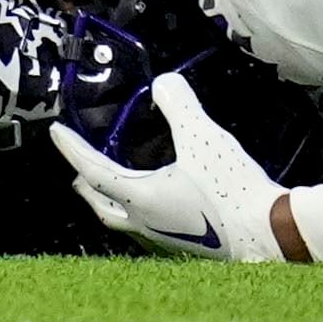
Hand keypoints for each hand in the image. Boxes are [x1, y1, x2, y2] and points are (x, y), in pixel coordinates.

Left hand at [46, 71, 289, 261]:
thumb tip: (163, 83)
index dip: (73, 148)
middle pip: (103, 203)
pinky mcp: (184, 238)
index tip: (56, 132)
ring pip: (122, 216)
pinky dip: (135, 204)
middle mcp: (145, 220)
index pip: (94, 170)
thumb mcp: (203, 136)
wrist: (266, 230)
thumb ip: (179, 105)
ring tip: (108, 182)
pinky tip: (153, 194)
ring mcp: (164, 233)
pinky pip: (145, 220)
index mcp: (141, 197)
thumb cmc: (230, 188)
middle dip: (86, 183)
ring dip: (108, 197)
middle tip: (76, 167)